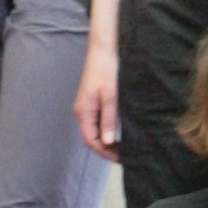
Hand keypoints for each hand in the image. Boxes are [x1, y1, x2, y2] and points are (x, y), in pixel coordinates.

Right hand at [73, 39, 118, 157]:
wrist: (103, 49)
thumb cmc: (106, 70)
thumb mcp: (110, 96)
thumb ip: (108, 119)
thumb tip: (108, 142)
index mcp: (84, 112)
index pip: (91, 140)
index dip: (104, 152)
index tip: (121, 158)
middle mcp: (83, 111)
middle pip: (92, 137)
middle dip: (106, 148)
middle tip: (125, 154)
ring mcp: (87, 106)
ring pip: (95, 130)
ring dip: (107, 140)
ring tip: (124, 146)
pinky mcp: (93, 101)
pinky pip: (98, 121)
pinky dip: (107, 129)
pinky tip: (119, 131)